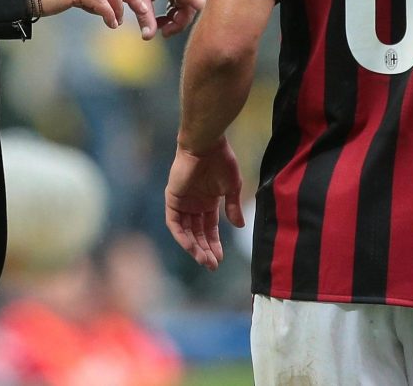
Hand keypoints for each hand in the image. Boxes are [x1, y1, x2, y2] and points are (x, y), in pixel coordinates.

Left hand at [117, 0, 204, 39]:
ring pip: (184, 5)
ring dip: (174, 18)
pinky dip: (170, 11)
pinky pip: (178, 0)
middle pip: (190, 6)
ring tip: (158, 26)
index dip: (200, 15)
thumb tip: (148, 36)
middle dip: (179, 22)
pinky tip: (158, 18)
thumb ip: (145, 16)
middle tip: (163, 32)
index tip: (193, 30)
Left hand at [164, 137, 244, 270]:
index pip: (209, 228)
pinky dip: (182, 236)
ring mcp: (182, 202)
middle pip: (197, 233)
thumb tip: (240, 226)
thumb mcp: (232, 187)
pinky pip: (174, 223)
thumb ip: (233, 207)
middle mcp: (194, 203)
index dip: (214, 243)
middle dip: (205, 249)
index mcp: (208, 201)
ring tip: (205, 261)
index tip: (220, 258)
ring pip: (186, 231)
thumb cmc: (221, 161)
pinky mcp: (172, 199)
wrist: (206, 146)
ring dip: (194, 247)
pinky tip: (192, 248)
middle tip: (213, 266)